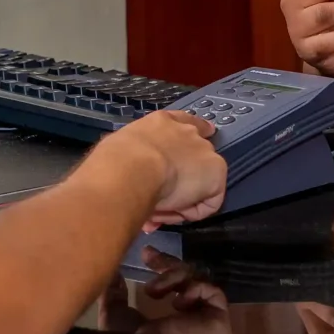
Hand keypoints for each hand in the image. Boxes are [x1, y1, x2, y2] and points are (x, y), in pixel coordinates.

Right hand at [97, 110, 222, 228]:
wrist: (133, 168)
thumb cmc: (117, 158)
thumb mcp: (122, 148)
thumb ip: (135, 155)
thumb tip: (132, 169)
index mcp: (162, 122)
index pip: (184, 121)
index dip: (195, 129)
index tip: (206, 131)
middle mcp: (187, 132)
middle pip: (194, 157)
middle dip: (179, 180)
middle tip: (160, 200)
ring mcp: (204, 151)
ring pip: (199, 182)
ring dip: (182, 200)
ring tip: (158, 211)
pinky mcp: (216, 172)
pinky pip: (207, 202)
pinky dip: (192, 212)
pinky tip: (174, 212)